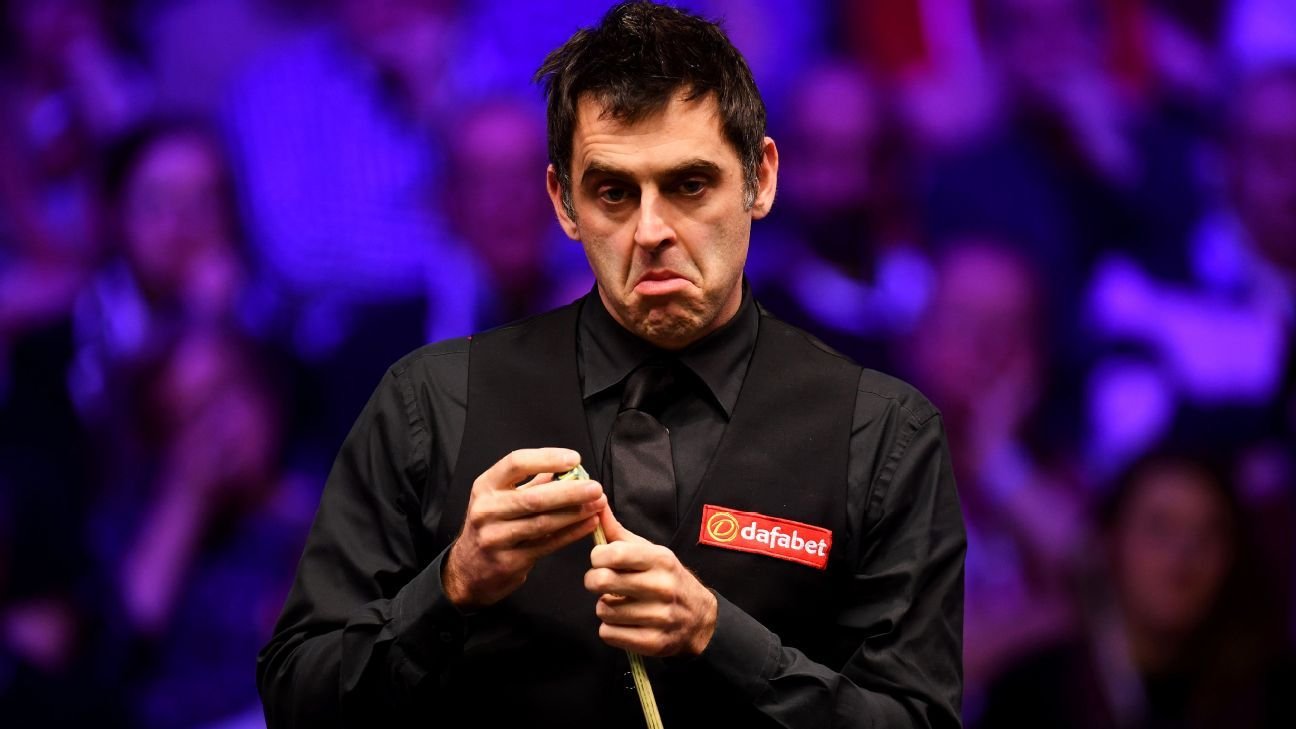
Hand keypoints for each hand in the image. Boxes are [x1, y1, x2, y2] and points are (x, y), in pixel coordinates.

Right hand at [444, 448, 604, 609]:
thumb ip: (531, 483)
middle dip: (570, 491)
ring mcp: (495, 538)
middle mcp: (486, 510)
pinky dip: (571, 533)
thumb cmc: (491, 526)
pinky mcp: (509, 561)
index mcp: (485, 486)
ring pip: (542, 522)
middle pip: (533, 497)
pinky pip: (547, 545)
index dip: (547, 458)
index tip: (574, 459)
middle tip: (596, 487)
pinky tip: (589, 524)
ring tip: (598, 504)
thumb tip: (568, 469)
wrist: (467, 571)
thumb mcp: (499, 498)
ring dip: (575, 513)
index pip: (516, 463)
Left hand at [584, 508, 717, 656]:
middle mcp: (662, 587)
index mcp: (660, 559)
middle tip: (601, 583)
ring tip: (619, 603)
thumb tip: (596, 505)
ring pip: (603, 610)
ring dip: (604, 607)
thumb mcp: (650, 552)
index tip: (601, 560)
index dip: (597, 557)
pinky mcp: (653, 642)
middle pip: (601, 581)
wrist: (700, 619)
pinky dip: (610, 628)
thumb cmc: (667, 579)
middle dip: (593, 581)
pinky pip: (609, 634)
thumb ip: (618, 532)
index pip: (613, 553)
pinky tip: (624, 622)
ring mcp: (659, 617)